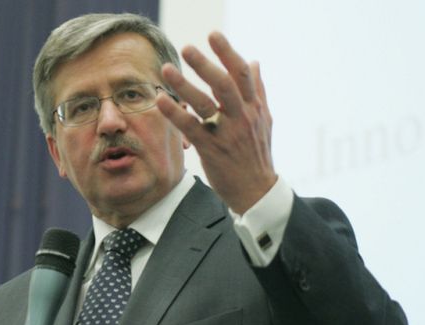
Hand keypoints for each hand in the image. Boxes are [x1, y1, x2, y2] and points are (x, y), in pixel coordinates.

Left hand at [157, 32, 276, 213]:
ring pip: (205, 104)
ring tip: (167, 69)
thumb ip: (258, 90)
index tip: (212, 35)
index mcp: (254, 107)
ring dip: (184, 85)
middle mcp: (242, 117)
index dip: (227, 52)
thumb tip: (255, 62)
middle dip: (205, 64)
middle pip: (224, 84)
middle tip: (186, 48)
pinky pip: (191, 127)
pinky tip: (160, 100)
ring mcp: (227, 133)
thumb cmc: (256, 153)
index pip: (242, 73)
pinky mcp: (211, 149)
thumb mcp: (264, 120)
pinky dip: (175, 113)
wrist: (257, 190)